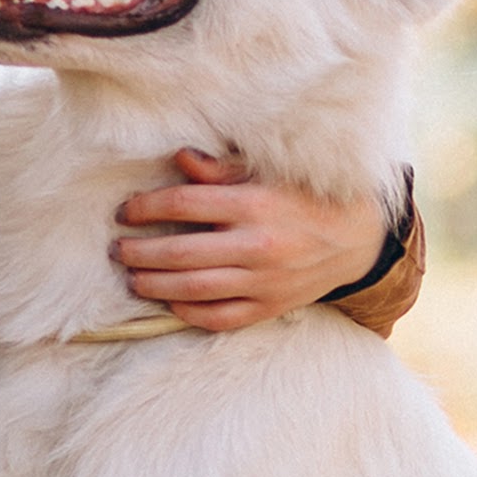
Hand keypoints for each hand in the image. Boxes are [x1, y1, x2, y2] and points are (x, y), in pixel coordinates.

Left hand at [112, 149, 388, 332]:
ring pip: (195, 289)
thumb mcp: (270, 173)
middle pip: (181, 252)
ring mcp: (264, 281)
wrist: (359, 239)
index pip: (184, 204)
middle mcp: (257, 245)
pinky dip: (191, 313)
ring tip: (133, 279)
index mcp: (254, 204)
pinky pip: (222, 317)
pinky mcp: (271, 306)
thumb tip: (180, 159)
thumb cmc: (308, 198)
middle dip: (141, 252)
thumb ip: (223, 170)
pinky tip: (171, 303)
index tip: (125, 212)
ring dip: (155, 285)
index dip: (147, 207)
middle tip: (118, 250)